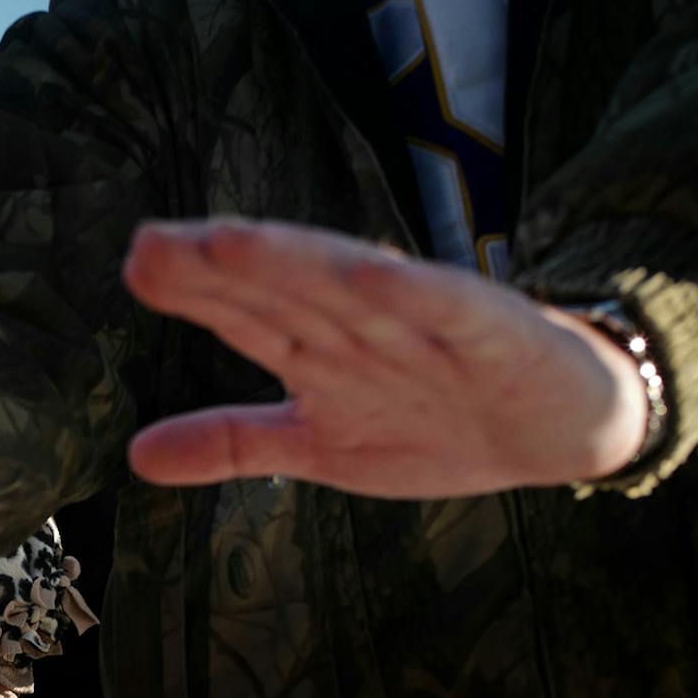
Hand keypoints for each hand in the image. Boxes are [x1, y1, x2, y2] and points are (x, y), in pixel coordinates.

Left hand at [120, 219, 647, 496]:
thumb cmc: (435, 423)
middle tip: (153, 244)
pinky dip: (411, 294)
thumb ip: (232, 442)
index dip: (193, 290)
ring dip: (291, 264)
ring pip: (348, 290)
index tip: (138, 263)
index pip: (246, 312)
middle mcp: (360, 325)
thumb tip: (135, 457)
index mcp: (318, 348)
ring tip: (231, 240)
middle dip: (220, 268)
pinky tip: (372, 273)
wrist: (561, 428)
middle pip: (281, 290)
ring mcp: (423, 326)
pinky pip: (447, 310)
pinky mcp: (490, 333)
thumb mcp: (320, 446)